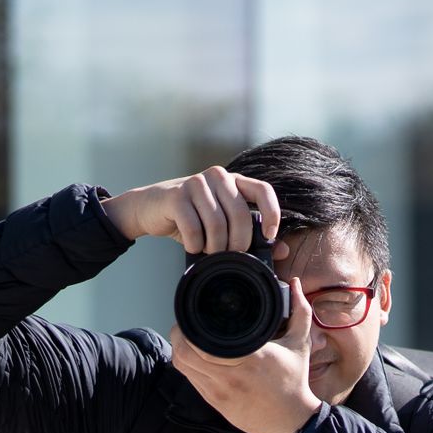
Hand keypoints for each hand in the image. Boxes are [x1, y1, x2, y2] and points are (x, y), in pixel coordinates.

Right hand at [104, 166, 281, 253]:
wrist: (150, 209)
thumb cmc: (191, 218)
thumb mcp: (223, 225)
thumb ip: (251, 234)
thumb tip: (283, 250)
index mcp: (234, 181)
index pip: (263, 191)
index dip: (272, 214)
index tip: (269, 236)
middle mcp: (218, 176)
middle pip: (240, 214)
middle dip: (238, 243)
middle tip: (230, 255)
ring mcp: (196, 183)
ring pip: (217, 223)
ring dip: (214, 246)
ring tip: (209, 252)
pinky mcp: (176, 195)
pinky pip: (193, 227)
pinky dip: (194, 244)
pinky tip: (192, 246)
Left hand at [170, 282, 325, 432]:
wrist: (291, 422)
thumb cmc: (295, 382)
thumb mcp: (300, 344)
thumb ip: (299, 311)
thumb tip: (296, 284)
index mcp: (251, 358)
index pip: (205, 341)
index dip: (190, 327)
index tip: (192, 314)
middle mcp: (231, 375)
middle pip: (185, 352)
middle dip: (179, 335)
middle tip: (183, 324)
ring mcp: (220, 391)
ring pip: (183, 367)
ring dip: (179, 350)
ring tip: (184, 339)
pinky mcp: (215, 402)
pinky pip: (190, 380)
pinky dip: (187, 366)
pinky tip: (192, 357)